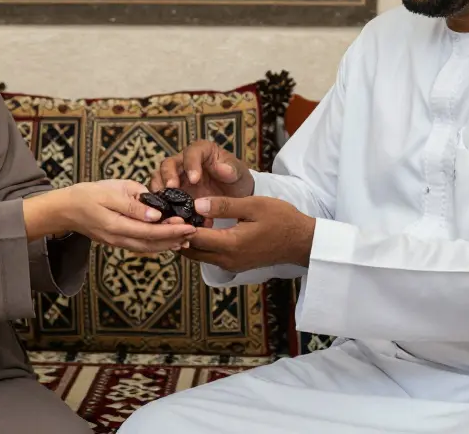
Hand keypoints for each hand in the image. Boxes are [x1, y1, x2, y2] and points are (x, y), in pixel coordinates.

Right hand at [26, 180, 196, 252]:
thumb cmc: (87, 195)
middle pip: (152, 243)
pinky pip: (140, 246)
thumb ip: (133, 204)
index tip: (188, 224)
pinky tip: (168, 241)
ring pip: (147, 247)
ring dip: (167, 244)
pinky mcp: (117, 241)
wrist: (65, 209)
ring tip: (186, 239)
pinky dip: (156, 244)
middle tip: (194, 232)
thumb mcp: (110, 192)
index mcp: (117, 225)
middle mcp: (118, 238)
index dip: (171, 230)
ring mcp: (117, 242)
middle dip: (174, 239)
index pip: (150, 231)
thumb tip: (156, 215)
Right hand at [150, 140, 254, 206]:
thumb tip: (223, 168)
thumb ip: (231, 169)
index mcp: (201, 151)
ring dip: (159, 191)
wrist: (233, 197)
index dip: (191, 164)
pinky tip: (167, 216)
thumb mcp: (238, 173)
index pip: (191, 152)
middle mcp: (183, 162)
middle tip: (172, 188)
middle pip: (168, 164)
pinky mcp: (172, 194)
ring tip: (164, 203)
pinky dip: (161, 206)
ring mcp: (175, 178)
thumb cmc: (236, 179)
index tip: (195, 179)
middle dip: (168, 175)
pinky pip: (161, 198)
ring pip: (159, 179)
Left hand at [180, 196, 314, 272]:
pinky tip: (198, 228)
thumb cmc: (281, 219)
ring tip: (180, 220)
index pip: (193, 237)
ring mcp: (231, 264)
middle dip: (177, 235)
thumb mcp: (253, 205)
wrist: (301, 241)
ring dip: (186, 241)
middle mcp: (227, 259)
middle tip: (169, 216)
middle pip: (189, 251)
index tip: (167, 211)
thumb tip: (196, 204)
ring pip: (197, 256)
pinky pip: (208, 257)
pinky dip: (199, 245)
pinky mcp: (235, 264)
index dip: (178, 225)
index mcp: (231, 244)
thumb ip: (223, 206)